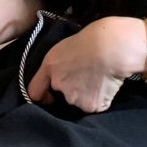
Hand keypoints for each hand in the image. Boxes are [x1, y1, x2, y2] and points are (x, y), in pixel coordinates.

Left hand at [25, 17, 146, 113]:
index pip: (34, 92)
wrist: (112, 48)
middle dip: (70, 91)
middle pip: (61, 97)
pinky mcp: (91, 106)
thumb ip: (57, 64)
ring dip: (85, 95)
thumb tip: (60, 73)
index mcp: (49, 68)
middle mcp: (59, 86)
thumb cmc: (92, 39)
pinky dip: (100, 99)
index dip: (42, 95)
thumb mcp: (66, 46)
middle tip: (84, 77)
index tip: (49, 95)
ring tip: (97, 78)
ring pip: (78, 102)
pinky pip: (95, 106)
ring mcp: (74, 99)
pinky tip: (105, 85)